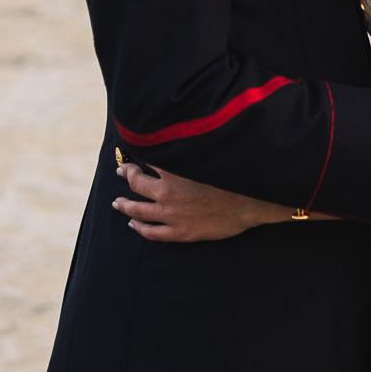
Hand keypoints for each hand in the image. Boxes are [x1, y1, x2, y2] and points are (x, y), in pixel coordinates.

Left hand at [112, 163, 291, 241]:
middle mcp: (168, 192)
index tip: (128, 158)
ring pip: (139, 210)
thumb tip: (175, 138)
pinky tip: (134, 225)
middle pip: (137, 184)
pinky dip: (140, 228)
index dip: (134, 159)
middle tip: (121, 173)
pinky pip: (153, 233)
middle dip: (127, 176)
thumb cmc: (233, 175)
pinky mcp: (181, 232)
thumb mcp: (208, 153)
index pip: (145, 162)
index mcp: (174, 170)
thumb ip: (188, 148)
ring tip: (117, 203)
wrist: (252, 202)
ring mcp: (172, 215)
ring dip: (125, 206)